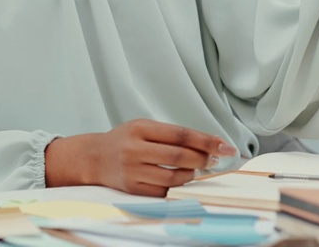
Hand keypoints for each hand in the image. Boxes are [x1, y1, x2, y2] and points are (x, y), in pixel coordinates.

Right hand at [44, 119, 236, 195]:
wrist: (93, 158)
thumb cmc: (125, 140)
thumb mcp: (143, 127)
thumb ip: (171, 135)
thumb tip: (207, 145)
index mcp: (140, 128)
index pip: (181, 134)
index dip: (206, 140)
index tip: (225, 146)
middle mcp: (134, 149)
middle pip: (179, 156)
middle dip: (203, 158)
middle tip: (215, 159)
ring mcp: (132, 170)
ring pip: (173, 176)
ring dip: (192, 174)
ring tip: (196, 169)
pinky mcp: (132, 188)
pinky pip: (163, 191)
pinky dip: (177, 186)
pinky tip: (181, 179)